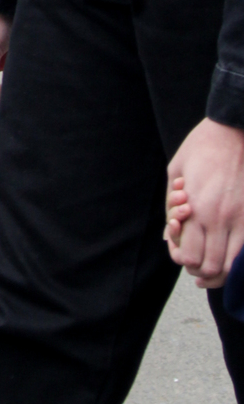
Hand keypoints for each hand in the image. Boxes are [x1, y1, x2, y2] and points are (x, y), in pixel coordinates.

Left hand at [164, 120, 243, 287]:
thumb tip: (167, 235)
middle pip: (211, 267)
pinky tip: (232, 258)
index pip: (189, 255)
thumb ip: (170, 206)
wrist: (234, 130)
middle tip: (198, 268)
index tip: (182, 255)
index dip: (183, 260)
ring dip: (222, 273)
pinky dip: (239, 262)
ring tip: (215, 269)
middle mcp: (218, 218)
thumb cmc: (201, 147)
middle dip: (201, 272)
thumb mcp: (175, 171)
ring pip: (233, 266)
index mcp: (195, 208)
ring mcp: (241, 219)